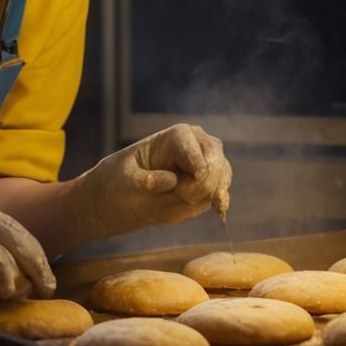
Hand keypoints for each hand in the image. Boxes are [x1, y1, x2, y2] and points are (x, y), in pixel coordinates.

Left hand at [73, 124, 232, 237]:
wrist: (126, 200)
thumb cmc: (123, 182)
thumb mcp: (125, 180)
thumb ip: (144, 180)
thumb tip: (170, 181)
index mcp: (175, 136)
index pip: (191, 142)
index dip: (196, 159)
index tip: (198, 174)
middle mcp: (197, 146)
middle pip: (214, 156)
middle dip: (207, 178)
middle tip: (188, 197)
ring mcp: (206, 166)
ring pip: (222, 176)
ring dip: (209, 193)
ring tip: (186, 202)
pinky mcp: (209, 187)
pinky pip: (220, 194)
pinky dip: (219, 202)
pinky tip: (220, 209)